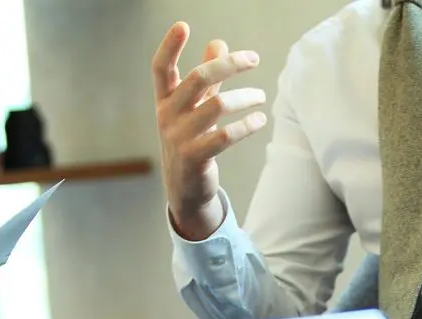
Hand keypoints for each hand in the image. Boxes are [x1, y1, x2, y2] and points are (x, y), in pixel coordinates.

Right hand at [152, 22, 266, 240]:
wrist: (184, 190)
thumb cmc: (191, 141)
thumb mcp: (194, 109)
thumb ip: (207, 79)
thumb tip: (218, 43)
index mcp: (164, 101)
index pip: (160, 69)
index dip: (169, 46)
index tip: (183, 25)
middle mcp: (168, 116)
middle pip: (198, 79)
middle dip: (229, 65)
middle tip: (254, 59)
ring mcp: (179, 138)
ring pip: (217, 106)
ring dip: (245, 97)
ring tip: (261, 97)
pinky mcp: (195, 157)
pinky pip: (225, 136)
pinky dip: (247, 125)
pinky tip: (259, 119)